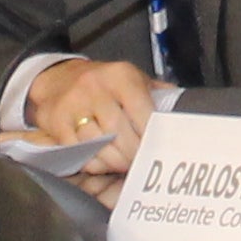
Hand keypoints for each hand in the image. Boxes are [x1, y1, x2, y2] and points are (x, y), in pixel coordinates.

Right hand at [22, 57, 163, 165]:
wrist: (58, 77)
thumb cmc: (104, 83)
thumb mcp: (133, 79)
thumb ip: (158, 93)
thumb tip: (184, 108)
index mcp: (121, 76)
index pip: (143, 113)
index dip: (151, 137)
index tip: (156, 150)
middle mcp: (96, 87)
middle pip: (120, 134)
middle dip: (132, 155)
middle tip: (138, 163)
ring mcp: (74, 104)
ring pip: (98, 145)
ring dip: (113, 161)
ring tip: (121, 164)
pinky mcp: (56, 121)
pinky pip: (78, 151)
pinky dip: (92, 162)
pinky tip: (100, 161)